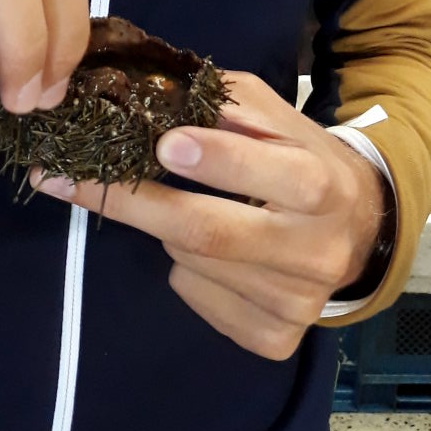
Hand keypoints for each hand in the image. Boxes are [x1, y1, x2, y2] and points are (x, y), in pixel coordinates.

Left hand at [33, 71, 386, 359]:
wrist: (358, 230)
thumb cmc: (303, 158)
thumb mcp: (278, 117)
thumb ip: (227, 102)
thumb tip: (154, 91)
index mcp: (321, 184)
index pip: (269, 174)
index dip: (216, 160)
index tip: (164, 144)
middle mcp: (314, 250)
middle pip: (208, 231)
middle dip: (134, 202)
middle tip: (72, 179)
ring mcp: (295, 303)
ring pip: (192, 263)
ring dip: (164, 228)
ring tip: (174, 203)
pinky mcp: (275, 339)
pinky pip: (197, 298)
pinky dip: (183, 269)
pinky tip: (206, 251)